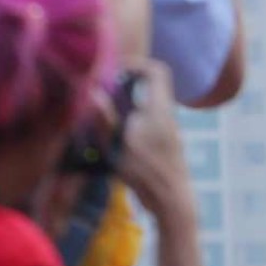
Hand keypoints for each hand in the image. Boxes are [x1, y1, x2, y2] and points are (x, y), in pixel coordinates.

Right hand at [116, 61, 191, 218]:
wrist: (172, 199)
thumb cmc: (147, 172)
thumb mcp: (120, 144)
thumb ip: (106, 119)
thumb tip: (93, 94)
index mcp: (159, 108)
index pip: (156, 71)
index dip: (136, 65)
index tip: (114, 72)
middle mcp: (166, 115)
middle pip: (148, 87)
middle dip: (123, 87)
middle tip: (101, 95)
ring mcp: (166, 129)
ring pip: (144, 106)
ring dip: (123, 107)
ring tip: (103, 118)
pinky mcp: (162, 144)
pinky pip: (144, 122)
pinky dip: (128, 122)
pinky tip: (112, 138)